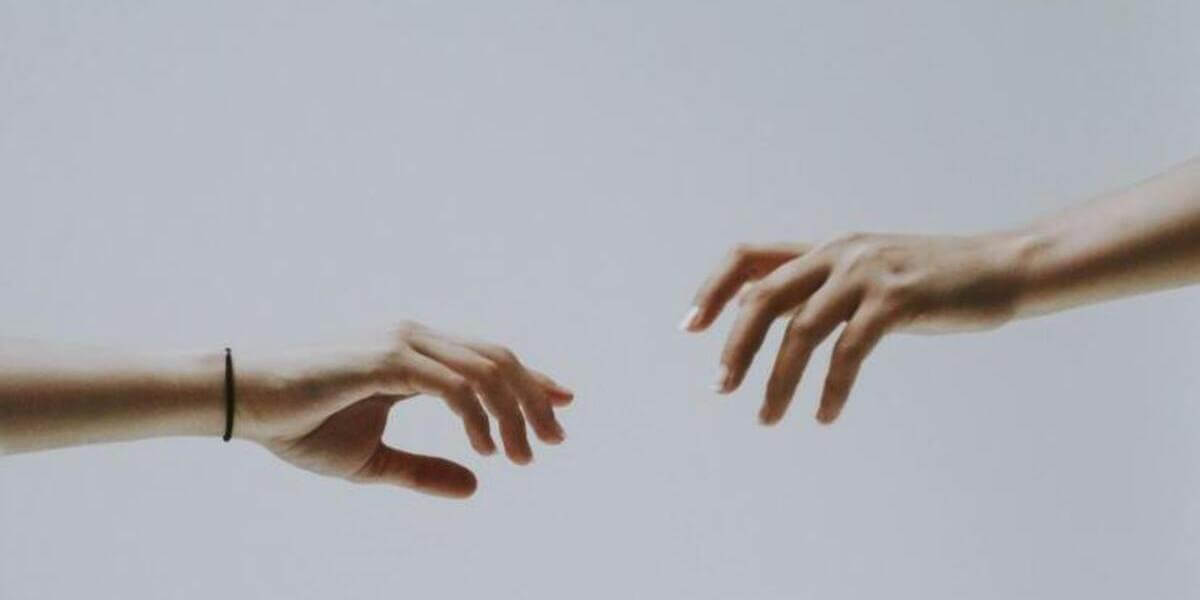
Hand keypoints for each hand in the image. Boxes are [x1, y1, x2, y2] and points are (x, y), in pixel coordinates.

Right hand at [234, 321, 572, 497]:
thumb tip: (476, 487)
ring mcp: (404, 344)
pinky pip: (453, 385)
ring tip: (522, 456)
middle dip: (535, 400)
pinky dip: (477, 416)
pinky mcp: (387, 358)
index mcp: (416, 356)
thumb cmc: (299, 425)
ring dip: (513, 413)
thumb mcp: (373, 461)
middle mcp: (417, 340)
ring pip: (485, 369)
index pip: (489, 361)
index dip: (533, 381)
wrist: (244, 404)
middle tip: (553, 443)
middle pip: (500, 359)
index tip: (564, 408)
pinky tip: (484, 449)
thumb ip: (424, 470)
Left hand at [680, 233, 1025, 424]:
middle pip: (763, 298)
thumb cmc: (934, 279)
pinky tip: (824, 415)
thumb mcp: (869, 276)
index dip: (712, 289)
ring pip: (800, 330)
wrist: (1004, 267)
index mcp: (825, 248)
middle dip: (736, 347)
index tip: (691, 327)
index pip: (747, 256)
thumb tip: (766, 312)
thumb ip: (822, 288)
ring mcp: (867, 274)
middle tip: (722, 388)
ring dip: (777, 380)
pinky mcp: (898, 300)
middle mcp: (838, 254)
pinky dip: (830, 387)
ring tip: (767, 417)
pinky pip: (849, 350)